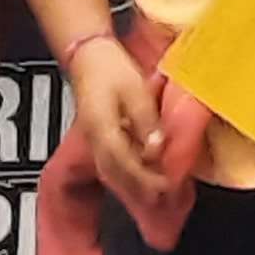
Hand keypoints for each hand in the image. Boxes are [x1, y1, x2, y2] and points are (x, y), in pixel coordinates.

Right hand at [71, 38, 170, 214]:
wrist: (88, 56)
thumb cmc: (110, 68)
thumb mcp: (135, 90)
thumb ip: (146, 121)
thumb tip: (157, 147)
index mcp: (102, 127)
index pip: (125, 162)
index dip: (146, 178)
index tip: (166, 185)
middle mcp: (94, 139)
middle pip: (116, 174)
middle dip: (140, 189)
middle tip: (163, 197)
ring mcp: (92, 140)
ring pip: (110, 173)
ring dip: (131, 186)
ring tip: (152, 195)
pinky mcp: (96, 137)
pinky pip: (108, 164)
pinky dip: (124, 176)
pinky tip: (135, 180)